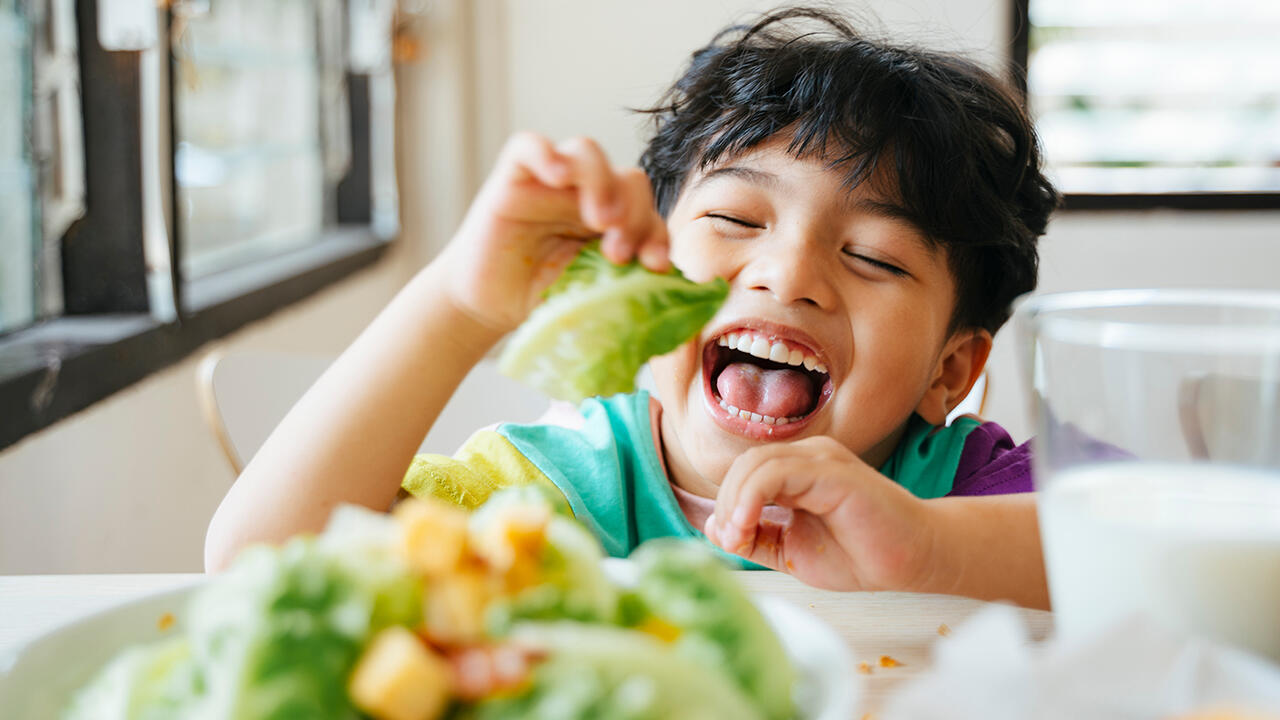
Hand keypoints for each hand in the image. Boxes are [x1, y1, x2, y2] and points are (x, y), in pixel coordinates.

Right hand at [437, 132, 669, 334]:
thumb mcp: (591, 296)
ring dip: (602, 182)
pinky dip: (546, 154)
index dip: (657, 234)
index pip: (648, 212)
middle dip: (634, 214)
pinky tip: (557, 176)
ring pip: (587, 153)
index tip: (654, 265)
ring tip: (599, 220)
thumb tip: (669, 289)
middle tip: (618, 252)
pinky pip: (529, 146)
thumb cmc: (541, 300)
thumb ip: (625, 286)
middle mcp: (587, 195)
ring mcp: (550, 182)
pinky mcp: (513, 178)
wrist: (486, 306)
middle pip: (628, 179)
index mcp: (615, 221)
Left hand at [704, 436, 935, 591]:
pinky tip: (749, 524)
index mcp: (798, 470)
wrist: (913, 561)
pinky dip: (752, 496)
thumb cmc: (859, 555)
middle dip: (727, 503)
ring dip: (735, 501)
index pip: (744, 472)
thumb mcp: (791, 551)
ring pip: (757, 462)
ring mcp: (822, 459)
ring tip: (738, 535)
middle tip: (730, 540)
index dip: (726, 504)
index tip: (727, 542)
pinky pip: (778, 471)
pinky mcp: (833, 471)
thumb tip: (713, 527)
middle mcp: (809, 456)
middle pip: (745, 464)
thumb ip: (756, 538)